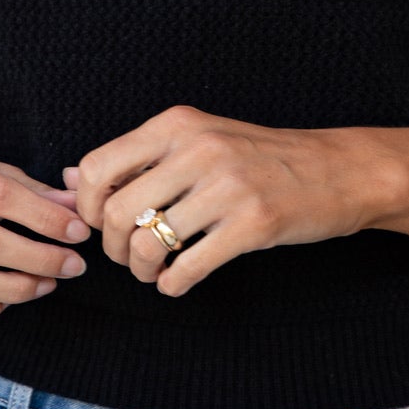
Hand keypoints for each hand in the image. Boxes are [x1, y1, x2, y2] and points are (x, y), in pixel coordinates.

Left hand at [70, 106, 373, 297]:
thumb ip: (138, 158)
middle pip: (118, 212)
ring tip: (154, 272)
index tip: (103, 225)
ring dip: (142, 270)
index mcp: (177, 124)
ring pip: (149, 243)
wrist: (338, 170)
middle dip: (114, 248)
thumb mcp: (199, 140)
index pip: (98, 167)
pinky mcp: (253, 223)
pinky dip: (172, 284)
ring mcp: (227, 186)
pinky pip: (188, 266)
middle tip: (128, 258)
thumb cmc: (262, 158)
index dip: (88, 207)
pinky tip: (177, 283)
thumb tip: (70, 179)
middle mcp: (198, 149)